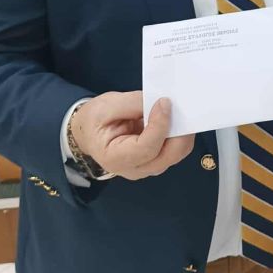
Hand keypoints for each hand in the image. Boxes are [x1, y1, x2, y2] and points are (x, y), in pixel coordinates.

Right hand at [72, 92, 193, 179]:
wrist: (90, 133)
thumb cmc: (95, 121)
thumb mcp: (107, 106)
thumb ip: (135, 103)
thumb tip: (162, 103)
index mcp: (115, 158)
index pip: (147, 148)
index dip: (160, 125)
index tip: (164, 102)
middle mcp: (135, 169)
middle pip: (169, 155)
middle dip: (180, 130)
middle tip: (181, 106)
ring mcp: (149, 167)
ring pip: (177, 153)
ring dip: (182, 131)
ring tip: (178, 110)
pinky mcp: (158, 160)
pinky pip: (177, 149)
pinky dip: (180, 133)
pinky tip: (176, 118)